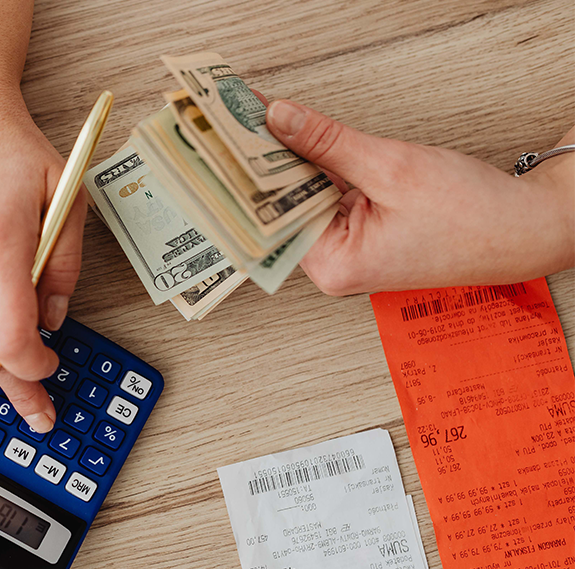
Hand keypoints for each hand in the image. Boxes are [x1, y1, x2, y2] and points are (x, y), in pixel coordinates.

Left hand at [264, 99, 574, 294]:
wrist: (526, 229)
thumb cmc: (474, 217)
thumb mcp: (391, 167)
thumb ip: (328, 143)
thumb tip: (278, 119)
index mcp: (334, 266)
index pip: (273, 213)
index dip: (248, 171)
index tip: (226, 136)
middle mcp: (333, 266)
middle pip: (283, 205)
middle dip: (264, 162)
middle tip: (235, 118)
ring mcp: (347, 251)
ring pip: (304, 197)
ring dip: (290, 161)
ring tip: (259, 120)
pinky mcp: (360, 235)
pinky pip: (326, 196)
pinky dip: (317, 167)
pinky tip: (298, 138)